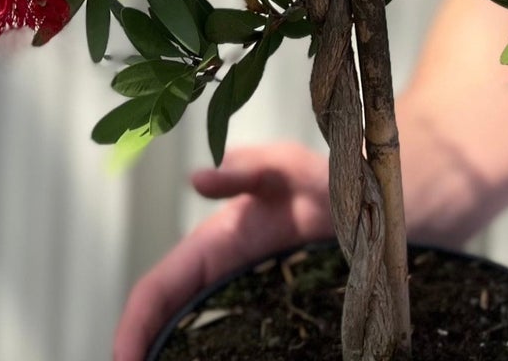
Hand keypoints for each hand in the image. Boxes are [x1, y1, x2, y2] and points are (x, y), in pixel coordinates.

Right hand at [111, 141, 331, 360]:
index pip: (159, 288)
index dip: (134, 323)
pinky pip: (236, 347)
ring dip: (173, 357)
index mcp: (213, 244)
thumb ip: (246, 169)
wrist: (374, 203)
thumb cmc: (327, 179)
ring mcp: (247, 301)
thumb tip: (195, 178)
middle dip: (142, 353)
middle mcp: (222, 278)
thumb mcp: (287, 166)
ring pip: (197, 341)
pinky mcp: (274, 318)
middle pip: (168, 324)